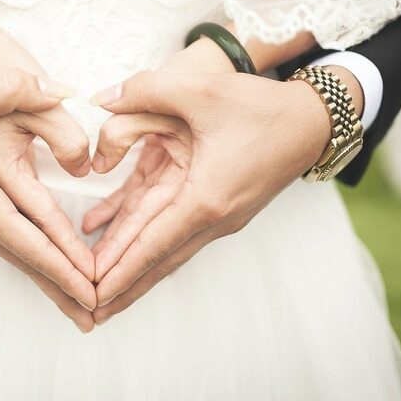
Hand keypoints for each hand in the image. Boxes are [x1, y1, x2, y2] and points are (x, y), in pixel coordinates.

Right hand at [0, 69, 96, 331]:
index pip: (32, 244)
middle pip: (28, 263)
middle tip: (97, 317)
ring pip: (18, 255)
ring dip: (49, 278)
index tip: (95, 292)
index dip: (66, 267)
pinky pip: (8, 242)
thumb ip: (16, 88)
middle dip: (63, 289)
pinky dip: (32, 259)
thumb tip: (64, 90)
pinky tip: (45, 264)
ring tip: (77, 302)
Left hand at [85, 69, 334, 323]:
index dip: (119, 270)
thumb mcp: (200, 89)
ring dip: (133, 269)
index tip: (93, 296)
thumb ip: (145, 90)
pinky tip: (113, 231)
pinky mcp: (217, 206)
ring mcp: (217, 216)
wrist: (312, 121)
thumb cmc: (260, 107)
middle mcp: (212, 217)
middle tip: (88, 311)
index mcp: (205, 197)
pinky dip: (144, 236)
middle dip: (122, 286)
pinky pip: (173, 227)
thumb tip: (100, 99)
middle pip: (157, 260)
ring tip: (103, 291)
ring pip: (165, 249)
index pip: (152, 244)